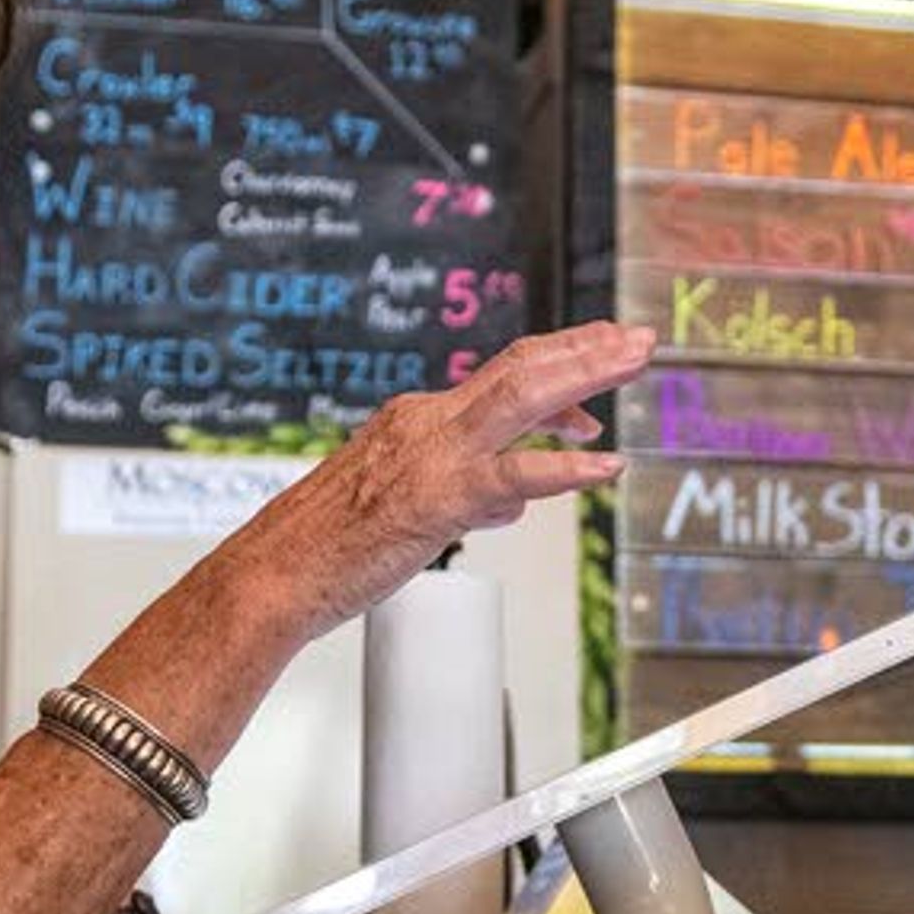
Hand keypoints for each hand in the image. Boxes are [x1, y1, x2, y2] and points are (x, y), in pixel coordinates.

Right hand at [228, 319, 653, 637]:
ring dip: (587, 377)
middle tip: (639, 338)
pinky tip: (605, 466)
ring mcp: (433, 456)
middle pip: (521, 368)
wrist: (273, 574)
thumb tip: (515, 500)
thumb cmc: (329, 548)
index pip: (502, 374)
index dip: (559, 358)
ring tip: (637, 363)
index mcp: (417, 419)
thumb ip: (465, 494)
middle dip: (586, 349)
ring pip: (524, 399)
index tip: (603, 349)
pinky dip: (566, 468)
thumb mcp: (405, 506)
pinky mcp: (438, 498)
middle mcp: (427, 423)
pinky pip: (515, 475)